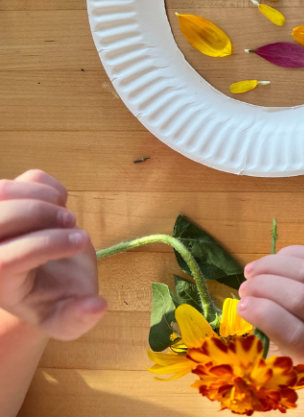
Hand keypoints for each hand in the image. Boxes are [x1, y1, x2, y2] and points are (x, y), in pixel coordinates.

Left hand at [0, 170, 105, 339]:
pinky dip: (47, 186)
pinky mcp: (8, 196)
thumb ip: (78, 319)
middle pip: (1, 218)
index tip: (81, 243)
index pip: (7, 259)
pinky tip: (58, 205)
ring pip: (4, 191)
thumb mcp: (66, 321)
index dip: (48, 246)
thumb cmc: (58, 299)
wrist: (49, 279)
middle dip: (42, 215)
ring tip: (65, 218)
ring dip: (42, 198)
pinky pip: (25, 179)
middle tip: (73, 224)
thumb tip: (98, 305)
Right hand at [238, 246, 303, 387]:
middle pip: (301, 298)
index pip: (294, 333)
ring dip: (273, 266)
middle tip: (244, 288)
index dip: (264, 315)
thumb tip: (246, 304)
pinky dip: (290, 254)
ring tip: (252, 271)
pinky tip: (273, 262)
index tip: (242, 306)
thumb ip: (270, 337)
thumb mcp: (291, 363)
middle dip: (264, 287)